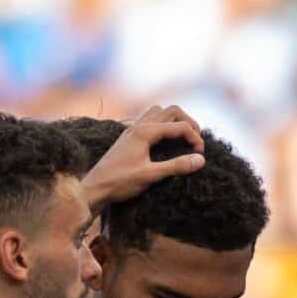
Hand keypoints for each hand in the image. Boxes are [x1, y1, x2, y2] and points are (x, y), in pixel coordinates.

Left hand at [81, 104, 207, 208]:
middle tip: (197, 141)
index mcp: (145, 132)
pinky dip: (163, 125)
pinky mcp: (129, 137)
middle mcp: (139, 126)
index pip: (178, 125)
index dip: (194, 138)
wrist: (95, 187)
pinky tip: (166, 141)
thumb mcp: (151, 176)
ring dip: (175, 121)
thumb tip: (201, 160)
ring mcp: (133, 130)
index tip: (201, 155)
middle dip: (188, 122)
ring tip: (184, 138)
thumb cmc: (120, 182)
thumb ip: (176, 166)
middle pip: (171, 111)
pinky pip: (150, 120)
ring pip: (159, 112)